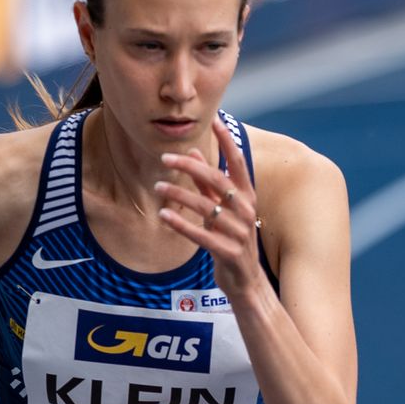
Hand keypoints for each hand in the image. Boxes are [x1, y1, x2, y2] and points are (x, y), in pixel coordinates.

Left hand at [155, 119, 261, 295]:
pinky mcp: (228, 252)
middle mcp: (246, 211)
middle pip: (217, 180)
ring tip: (157, 188)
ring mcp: (239, 232)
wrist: (246, 282)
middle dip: (190, 167)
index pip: (238, 163)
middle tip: (165, 158)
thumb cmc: (232, 240)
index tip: (215, 121)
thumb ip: (209, 182)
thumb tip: (194, 151)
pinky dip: (181, 224)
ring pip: (206, 206)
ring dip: (179, 194)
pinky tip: (164, 215)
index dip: (227, 141)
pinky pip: (201, 234)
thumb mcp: (224, 209)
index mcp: (247, 196)